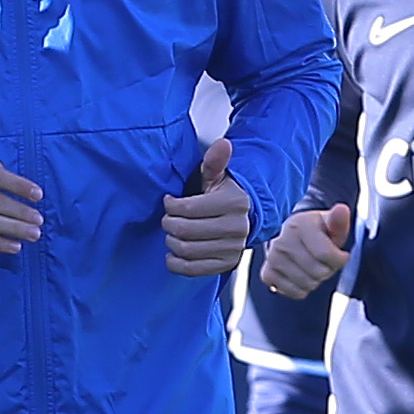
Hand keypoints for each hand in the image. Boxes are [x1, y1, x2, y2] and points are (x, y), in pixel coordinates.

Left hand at [162, 136, 251, 278]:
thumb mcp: (218, 176)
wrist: (244, 218)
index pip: (187, 209)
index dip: (171, 206)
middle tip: (169, 218)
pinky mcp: (226, 265)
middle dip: (168, 223)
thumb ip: (215, 161)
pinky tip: (174, 252)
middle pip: (183, 231)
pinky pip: (191, 269)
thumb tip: (223, 144)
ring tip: (175, 232)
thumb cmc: (223, 195)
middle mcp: (237, 228)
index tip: (169, 202)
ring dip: (171, 241)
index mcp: (235, 203)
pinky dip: (175, 262)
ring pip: (185, 249)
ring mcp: (232, 249)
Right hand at [263, 202, 352, 299]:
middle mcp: (281, 242)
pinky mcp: (267, 274)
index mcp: (298, 226)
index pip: (327, 255)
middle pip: (318, 272)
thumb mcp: (330, 223)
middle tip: (326, 261)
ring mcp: (272, 259)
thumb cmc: (316, 231)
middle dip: (329, 270)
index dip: (340, 259)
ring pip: (308, 284)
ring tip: (314, 267)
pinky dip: (303, 289)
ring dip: (317, 280)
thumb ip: (338, 220)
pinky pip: (295, 292)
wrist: (288, 236)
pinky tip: (302, 276)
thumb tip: (342, 209)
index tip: (341, 254)